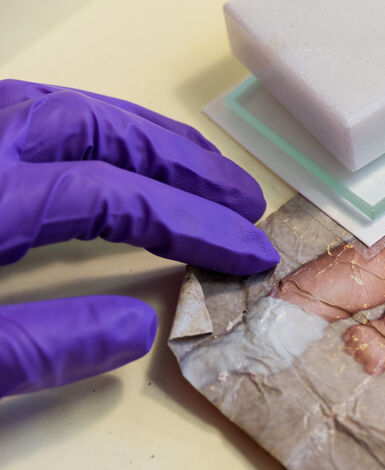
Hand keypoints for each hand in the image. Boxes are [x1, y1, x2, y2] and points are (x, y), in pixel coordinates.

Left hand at [0, 79, 278, 397]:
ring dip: (148, 137)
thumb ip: (37, 346)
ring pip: (69, 109)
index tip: (248, 253)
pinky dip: (98, 129)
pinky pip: (39, 113)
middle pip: (99, 132)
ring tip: (206, 169)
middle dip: (186, 165)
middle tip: (246, 200)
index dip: (193, 224)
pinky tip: (124, 154)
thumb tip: (135, 331)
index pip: (111, 196)